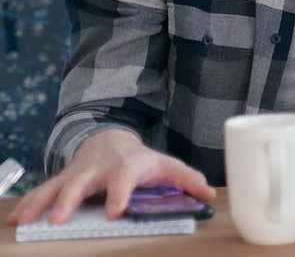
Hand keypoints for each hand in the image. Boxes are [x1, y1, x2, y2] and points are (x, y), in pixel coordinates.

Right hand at [5, 128, 215, 225]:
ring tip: (28, 220)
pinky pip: (44, 190)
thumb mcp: (166, 166)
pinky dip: (30, 203)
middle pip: (82, 181)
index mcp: (128, 164)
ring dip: (42, 202)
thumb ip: (187, 180)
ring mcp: (78, 172)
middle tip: (59, 218)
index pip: (124, 177)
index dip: (119, 193)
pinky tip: (18, 218)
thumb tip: (210, 195)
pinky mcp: (63, 178)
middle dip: (70, 200)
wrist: (111, 139)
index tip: (113, 211)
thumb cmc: (141, 159)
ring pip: (57, 185)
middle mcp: (99, 167)